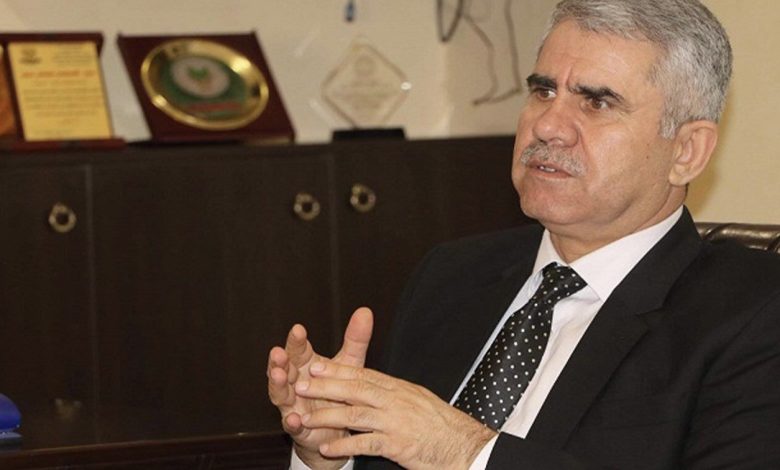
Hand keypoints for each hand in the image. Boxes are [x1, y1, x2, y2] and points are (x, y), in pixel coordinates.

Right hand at [267, 307, 373, 468]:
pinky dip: (292, 421)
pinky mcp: (298, 427)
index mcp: (306, 365)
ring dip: (278, 385)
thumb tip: (365, 311)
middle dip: (279, 360)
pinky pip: (292, 424)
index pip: (298, 349)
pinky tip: (293, 417)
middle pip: (284, 368)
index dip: (297, 340)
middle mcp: (295, 383)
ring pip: (281, 394)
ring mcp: (293, 404)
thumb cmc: (338, 390)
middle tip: (278, 352)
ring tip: (278, 375)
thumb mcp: (349, 364)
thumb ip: (355, 340)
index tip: (298, 329)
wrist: (336, 427)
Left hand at [294, 361, 496, 469]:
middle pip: (354, 389)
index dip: (337, 370)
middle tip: (301, 385)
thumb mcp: (419, 400)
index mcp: (400, 388)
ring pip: (354, 414)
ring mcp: (396, 422)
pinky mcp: (398, 445)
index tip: (316, 365)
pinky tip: (326, 448)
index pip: (363, 374)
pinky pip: (365, 443)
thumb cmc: (443, 426)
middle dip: (325, 387)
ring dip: (327, 416)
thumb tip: (376, 387)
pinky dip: (344, 446)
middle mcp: (396, 400)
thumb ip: (395, 394)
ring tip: (305, 418)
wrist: (465, 446)